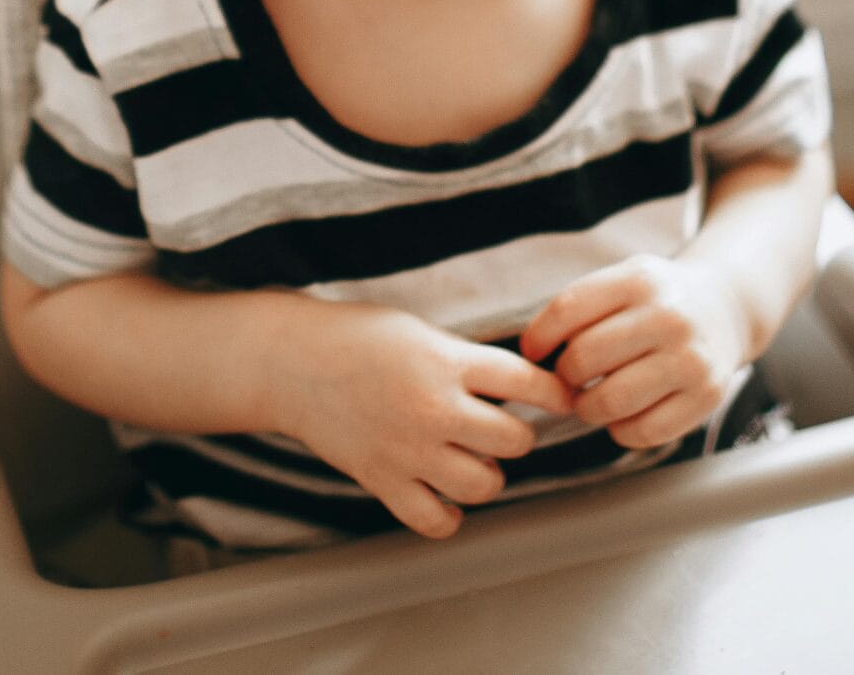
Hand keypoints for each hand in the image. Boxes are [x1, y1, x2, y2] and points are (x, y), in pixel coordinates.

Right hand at [268, 300, 573, 539]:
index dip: (555, 394)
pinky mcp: (383, 481)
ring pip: (484, 485)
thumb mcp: (423, 333)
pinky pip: (435, 521)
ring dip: (487, 475)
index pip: (528, 384)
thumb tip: (518, 385)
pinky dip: (448, 516)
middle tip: (501, 428)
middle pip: (515, 441)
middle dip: (517, 436)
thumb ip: (467, 360)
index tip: (561, 399)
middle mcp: (435, 409)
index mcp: (449, 363)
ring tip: (472, 460)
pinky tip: (445, 498)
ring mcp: (409, 450)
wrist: (293, 363)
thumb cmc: (358, 337)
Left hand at [518, 254, 749, 449]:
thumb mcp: (625, 280)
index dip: (538, 337)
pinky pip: (642, 431)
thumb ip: (580, 307)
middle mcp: (669, 316)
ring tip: (592, 399)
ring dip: (588, 407)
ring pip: (610, 401)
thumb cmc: (658, 300)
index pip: (568, 309)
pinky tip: (624, 414)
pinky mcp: (706, 397)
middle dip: (565, 376)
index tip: (533, 352)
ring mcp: (690, 359)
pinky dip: (621, 430)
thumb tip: (530, 352)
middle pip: (583, 358)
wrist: (727, 309)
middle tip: (571, 378)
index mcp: (640, 279)